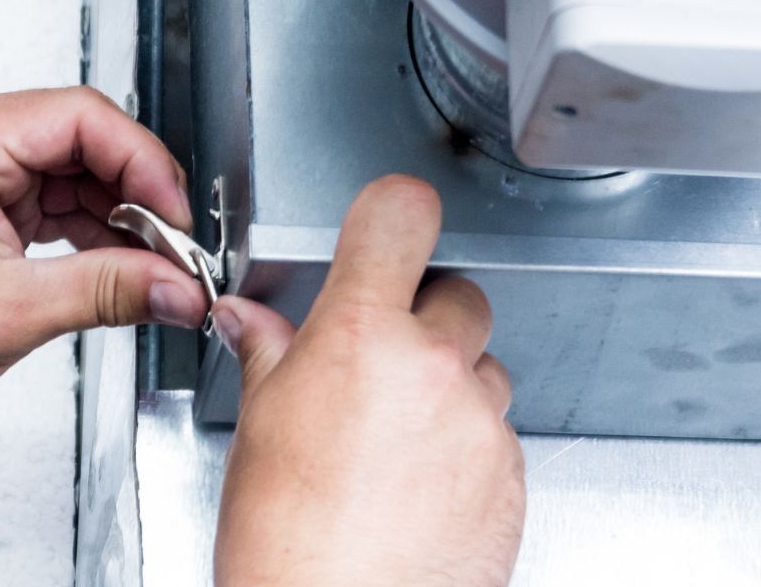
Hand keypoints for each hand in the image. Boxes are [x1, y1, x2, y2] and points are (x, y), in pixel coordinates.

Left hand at [0, 88, 210, 486]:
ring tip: (146, 267)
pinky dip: (78, 230)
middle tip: (172, 249)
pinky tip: (106, 265)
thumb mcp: (7, 314)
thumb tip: (176, 285)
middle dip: (134, 196)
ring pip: (65, 169)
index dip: (145, 166)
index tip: (176, 217)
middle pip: (80, 140)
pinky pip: (40, 195)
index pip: (83, 118)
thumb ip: (108, 290)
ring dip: (110, 217)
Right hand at [212, 176, 524, 586]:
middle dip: (424, 318)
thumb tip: (249, 321)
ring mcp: (479, 421)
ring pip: (483, 367)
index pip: (401, 216)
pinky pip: (498, 433)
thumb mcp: (260, 428)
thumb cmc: (287, 546)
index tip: (389, 227)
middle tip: (381, 362)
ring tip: (395, 437)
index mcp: (361, 336)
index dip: (395, 214)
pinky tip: (420, 482)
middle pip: (457, 295)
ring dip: (450, 385)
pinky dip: (467, 445)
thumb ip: (269, 355)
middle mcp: (433, 367)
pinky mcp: (511, 473)